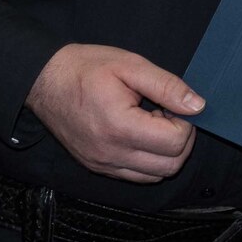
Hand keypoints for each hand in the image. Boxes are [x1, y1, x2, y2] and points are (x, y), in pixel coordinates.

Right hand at [25, 44, 198, 182]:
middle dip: (180, 141)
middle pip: (170, 166)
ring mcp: (102, 165)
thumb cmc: (85, 68)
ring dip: (165, 153)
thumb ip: (167, 86)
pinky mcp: (97, 167)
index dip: (185, 123)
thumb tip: (197, 106)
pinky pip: (136, 176)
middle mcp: (110, 154)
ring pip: (155, 176)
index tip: (173, 104)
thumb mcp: (130, 65)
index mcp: (119, 127)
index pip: (174, 143)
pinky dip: (148, 160)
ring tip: (152, 123)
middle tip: (167, 113)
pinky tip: (139, 134)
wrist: (43, 81)